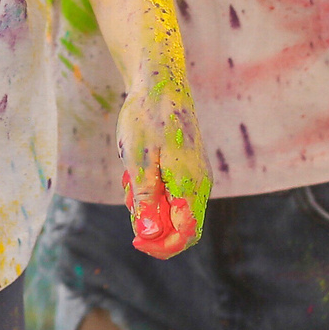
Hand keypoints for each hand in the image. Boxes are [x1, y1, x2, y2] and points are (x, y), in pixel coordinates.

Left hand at [115, 63, 210, 258]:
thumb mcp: (138, 161)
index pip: (185, 235)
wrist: (160, 83)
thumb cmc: (146, 119)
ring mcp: (196, 176)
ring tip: (130, 173)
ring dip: (147, 203)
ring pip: (172, 209)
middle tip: (129, 195)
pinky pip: (171, 193)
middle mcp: (200, 184)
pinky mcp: (188, 168)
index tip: (134, 241)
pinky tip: (136, 167)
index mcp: (191, 185)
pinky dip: (151, 189)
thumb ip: (146, 201)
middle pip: (179, 226)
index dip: (161, 246)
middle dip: (151, 222)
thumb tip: (150, 237)